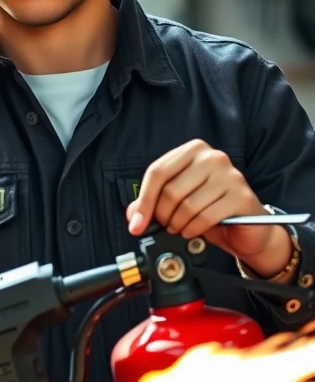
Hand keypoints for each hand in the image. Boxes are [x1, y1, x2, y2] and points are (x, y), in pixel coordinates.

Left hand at [127, 139, 291, 277]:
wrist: (247, 227)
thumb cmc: (209, 209)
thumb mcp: (177, 202)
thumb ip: (152, 202)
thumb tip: (133, 215)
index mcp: (193, 151)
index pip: (157, 172)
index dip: (143, 201)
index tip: (136, 223)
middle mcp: (213, 157)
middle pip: (170, 190)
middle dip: (162, 215)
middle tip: (166, 224)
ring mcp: (230, 175)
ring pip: (187, 206)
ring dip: (178, 224)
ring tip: (180, 227)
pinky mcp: (241, 196)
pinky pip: (205, 217)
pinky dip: (193, 229)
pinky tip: (193, 230)